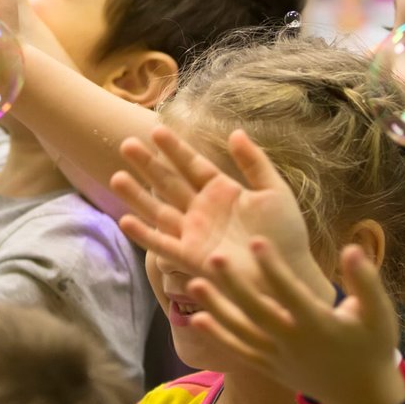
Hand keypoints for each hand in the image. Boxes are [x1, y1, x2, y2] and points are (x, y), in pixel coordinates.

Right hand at [111, 126, 326, 295]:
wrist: (287, 274)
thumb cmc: (285, 235)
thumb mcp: (274, 192)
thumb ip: (254, 163)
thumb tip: (235, 132)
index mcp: (221, 191)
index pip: (192, 164)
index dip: (174, 149)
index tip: (156, 129)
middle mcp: (202, 210)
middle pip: (169, 183)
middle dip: (148, 165)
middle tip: (126, 144)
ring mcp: (194, 234)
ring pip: (158, 211)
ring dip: (137, 196)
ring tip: (116, 177)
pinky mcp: (191, 257)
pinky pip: (162, 245)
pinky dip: (144, 235)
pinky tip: (126, 221)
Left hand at [187, 242, 404, 403]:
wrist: (361, 396)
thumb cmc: (372, 347)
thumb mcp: (380, 315)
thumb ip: (366, 282)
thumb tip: (352, 249)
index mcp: (319, 325)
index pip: (291, 293)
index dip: (274, 268)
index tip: (256, 241)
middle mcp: (293, 342)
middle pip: (257, 311)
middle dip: (234, 285)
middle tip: (214, 258)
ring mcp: (278, 357)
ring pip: (241, 331)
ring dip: (217, 308)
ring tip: (192, 284)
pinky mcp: (269, 366)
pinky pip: (239, 352)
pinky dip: (218, 338)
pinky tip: (197, 319)